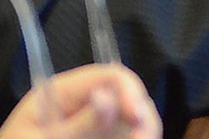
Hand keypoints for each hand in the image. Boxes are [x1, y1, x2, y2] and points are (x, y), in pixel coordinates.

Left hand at [0, 64, 161, 138]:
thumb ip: (79, 125)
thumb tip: (108, 96)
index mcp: (65, 91)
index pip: (110, 75)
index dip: (131, 92)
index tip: (138, 120)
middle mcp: (85, 105)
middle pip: (130, 98)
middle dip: (143, 118)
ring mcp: (94, 126)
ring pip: (135, 123)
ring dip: (143, 133)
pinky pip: (125, 136)